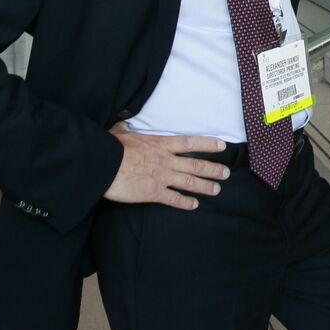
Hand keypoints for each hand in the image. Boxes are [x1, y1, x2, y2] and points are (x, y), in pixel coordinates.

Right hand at [103, 125, 230, 209]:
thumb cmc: (112, 147)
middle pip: (195, 165)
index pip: (190, 143)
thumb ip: (128, 129)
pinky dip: (185, 202)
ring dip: (205, 186)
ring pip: (190, 182)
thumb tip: (125, 123)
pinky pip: (174, 198)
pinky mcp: (154, 193)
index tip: (222, 146)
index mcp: (160, 144)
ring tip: (217, 190)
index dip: (208, 145)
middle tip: (226, 173)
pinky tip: (194, 205)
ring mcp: (162, 177)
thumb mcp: (122, 132)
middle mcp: (166, 160)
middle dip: (213, 170)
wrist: (104, 165)